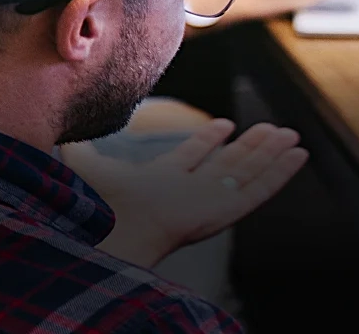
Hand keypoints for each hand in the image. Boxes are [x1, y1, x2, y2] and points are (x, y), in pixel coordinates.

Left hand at [65, 120, 308, 266]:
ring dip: (270, 153)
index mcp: (163, 182)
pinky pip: (260, 189)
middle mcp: (192, 191)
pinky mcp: (228, 210)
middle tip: (269, 128)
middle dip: (250, 146)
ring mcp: (212, 201)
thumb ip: (79, 148)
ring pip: (248, 172)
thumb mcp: (87, 167)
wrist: (115, 232)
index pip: (192, 157)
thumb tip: (60, 128)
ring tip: (289, 134)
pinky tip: (298, 156)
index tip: (224, 125)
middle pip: (228, 163)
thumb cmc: (100, 207)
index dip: (208, 141)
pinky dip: (280, 172)